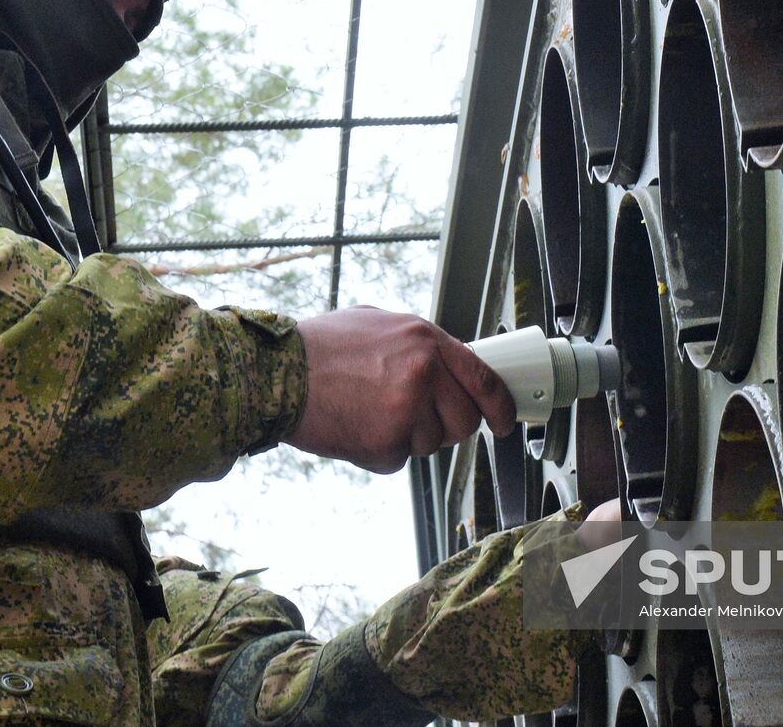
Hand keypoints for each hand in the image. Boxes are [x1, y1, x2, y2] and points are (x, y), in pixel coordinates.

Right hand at [286, 306, 516, 472]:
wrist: (277, 374)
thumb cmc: (320, 348)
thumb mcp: (379, 324)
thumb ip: (419, 345)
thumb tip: (449, 366)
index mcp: (425, 339)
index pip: (484, 379)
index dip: (501, 406)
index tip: (505, 420)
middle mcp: (423, 373)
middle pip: (464, 420)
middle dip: (447, 426)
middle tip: (416, 417)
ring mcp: (406, 411)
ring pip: (433, 443)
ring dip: (409, 437)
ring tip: (371, 411)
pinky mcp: (387, 444)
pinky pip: (401, 458)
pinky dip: (381, 450)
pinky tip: (356, 425)